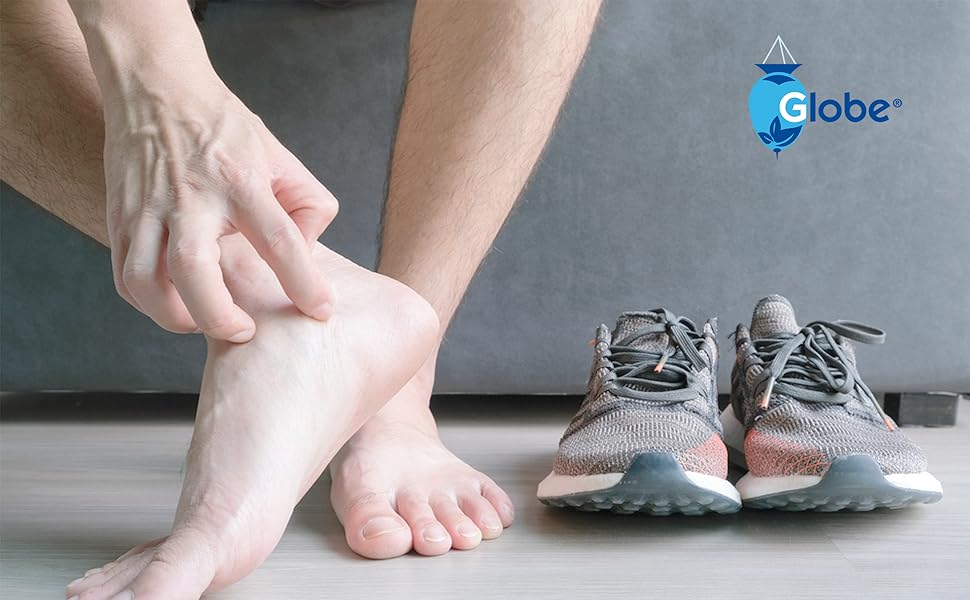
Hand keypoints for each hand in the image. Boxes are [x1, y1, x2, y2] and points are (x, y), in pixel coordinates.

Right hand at [103, 79, 337, 341]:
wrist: (158, 89)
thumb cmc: (227, 131)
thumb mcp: (283, 158)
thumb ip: (308, 206)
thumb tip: (304, 257)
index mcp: (241, 181)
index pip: (279, 240)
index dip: (304, 282)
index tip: (320, 309)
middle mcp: (191, 196)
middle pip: (195, 270)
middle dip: (220, 316)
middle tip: (245, 330)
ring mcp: (148, 207)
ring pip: (146, 280)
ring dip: (177, 317)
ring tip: (206, 319)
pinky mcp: (119, 215)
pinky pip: (124, 276)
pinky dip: (147, 303)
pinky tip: (175, 303)